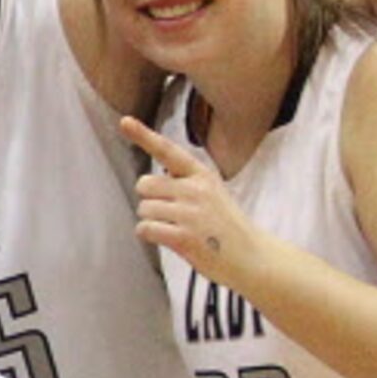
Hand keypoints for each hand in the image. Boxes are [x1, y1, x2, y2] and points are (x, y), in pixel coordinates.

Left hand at [120, 114, 263, 286]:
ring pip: (144, 208)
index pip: (168, 151)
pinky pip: (145, 229)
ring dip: (152, 221)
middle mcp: (196, 190)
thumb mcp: (212, 194)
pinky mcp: (184, 236)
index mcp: (203, 175)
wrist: (252, 256)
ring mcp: (190, 213)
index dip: (144, 136)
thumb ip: (183, 184)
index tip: (124, 121)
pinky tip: (171, 239)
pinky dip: (151, 235)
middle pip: (145, 184)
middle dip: (150, 200)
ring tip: (177, 228)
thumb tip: (148, 184)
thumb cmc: (225, 227)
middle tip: (172, 214)